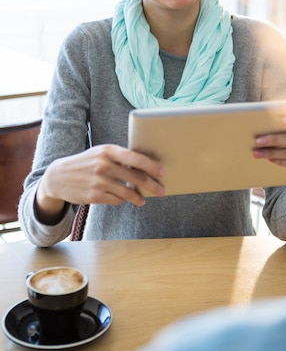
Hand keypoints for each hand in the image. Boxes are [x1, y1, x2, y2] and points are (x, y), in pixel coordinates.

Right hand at [35, 144, 164, 223]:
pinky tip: (124, 199)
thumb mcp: (100, 153)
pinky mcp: (94, 195)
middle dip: (152, 186)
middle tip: (162, 190)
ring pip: (128, 192)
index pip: (135, 158)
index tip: (162, 172)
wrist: (58, 176)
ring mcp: (98, 181)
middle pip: (136, 178)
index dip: (151, 166)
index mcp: (108, 150)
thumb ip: (120, 157)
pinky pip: (117, 200)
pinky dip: (123, 200)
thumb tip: (146, 166)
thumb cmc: (86, 162)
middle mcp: (103, 165)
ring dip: (139, 197)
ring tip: (143, 199)